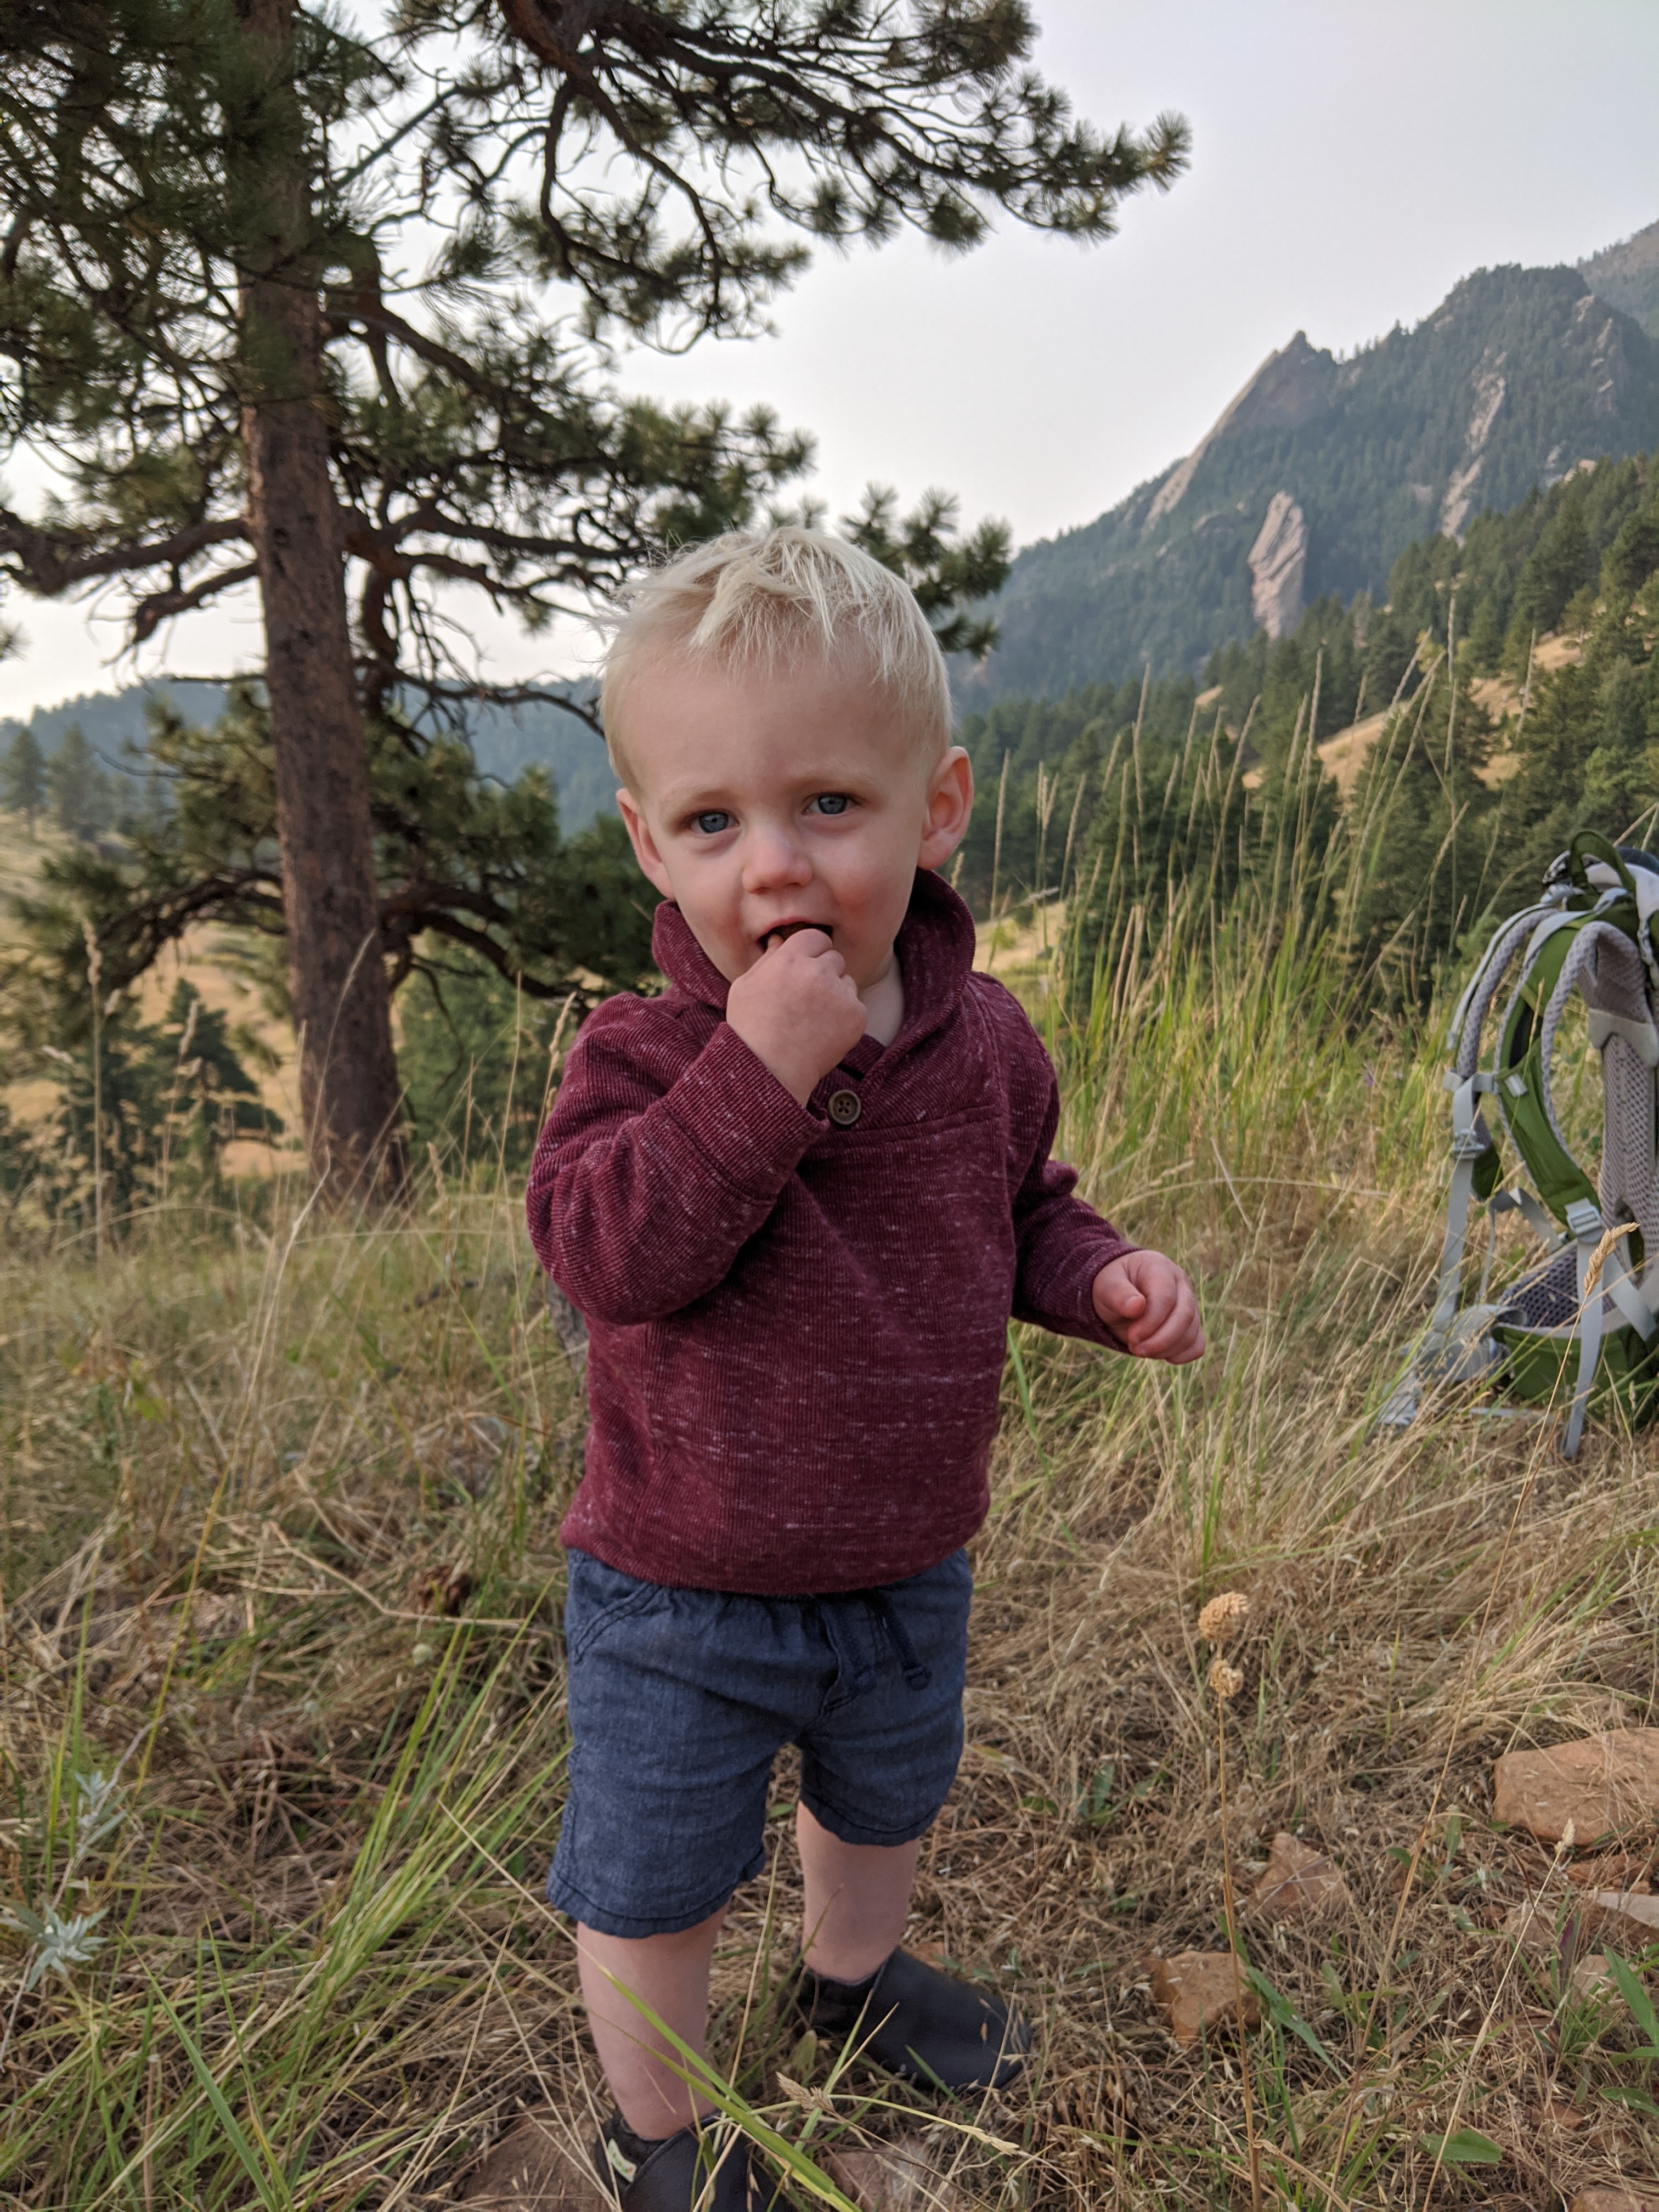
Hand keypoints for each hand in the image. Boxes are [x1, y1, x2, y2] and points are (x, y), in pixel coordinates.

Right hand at [726, 929, 866, 1104]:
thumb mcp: (745, 987)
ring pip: (847, 981)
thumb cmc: (751, 1030)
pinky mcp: (856, 1015)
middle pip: (834, 957)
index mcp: (790, 959)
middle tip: (806, 998)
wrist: (770, 1071)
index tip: (804, 968)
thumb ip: (767, 960)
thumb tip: (779, 940)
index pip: (815, 937)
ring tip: (812, 1018)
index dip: (810, 952)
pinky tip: (823, 1031)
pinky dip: (845, 1016)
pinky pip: (856, 1005)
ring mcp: (840, 994)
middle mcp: (818, 972)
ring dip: (836, 993)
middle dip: (824, 972)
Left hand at [1092, 1250, 1204, 1363]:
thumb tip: (1136, 1306)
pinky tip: (1160, 1355)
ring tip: (1140, 1350)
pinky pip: (1196, 1345)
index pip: (1165, 1297)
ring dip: (1166, 1349)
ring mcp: (1189, 1304)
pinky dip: (1181, 1355)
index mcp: (1159, 1267)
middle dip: (1160, 1340)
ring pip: (1191, 1332)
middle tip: (1136, 1349)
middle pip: (1184, 1315)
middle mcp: (1180, 1283)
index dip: (1150, 1322)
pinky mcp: (1191, 1324)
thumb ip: (1118, 1294)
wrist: (1118, 1295)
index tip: (1132, 1337)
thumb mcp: (1107, 1286)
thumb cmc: (1112, 1287)